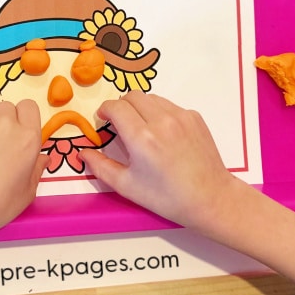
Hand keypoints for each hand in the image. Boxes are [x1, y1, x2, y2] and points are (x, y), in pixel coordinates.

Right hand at [80, 90, 237, 230]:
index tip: (103, 121)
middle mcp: (161, 120)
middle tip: (120, 124)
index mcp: (142, 137)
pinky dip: (160, 113)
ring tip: (142, 129)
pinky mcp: (194, 116)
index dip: (104, 110)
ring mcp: (180, 115)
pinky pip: (169, 105)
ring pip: (150, 97)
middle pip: (131, 96)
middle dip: (120, 106)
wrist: (211, 199)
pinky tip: (163, 134)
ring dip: (140, 107)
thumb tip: (83, 152)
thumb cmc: (167, 197)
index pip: (115, 107)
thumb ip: (100, 166)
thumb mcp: (128, 186)